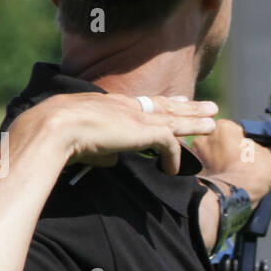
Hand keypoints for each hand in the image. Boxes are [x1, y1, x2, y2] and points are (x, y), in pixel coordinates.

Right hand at [25, 91, 217, 176]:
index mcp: (112, 106)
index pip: (145, 102)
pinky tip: (174, 170)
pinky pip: (169, 144)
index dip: (164, 103)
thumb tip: (114, 160)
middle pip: (166, 106)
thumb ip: (104, 149)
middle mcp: (127, 107)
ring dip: (195, 122)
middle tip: (209, 107)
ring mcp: (137, 117)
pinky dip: (173, 158)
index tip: (178, 100)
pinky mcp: (144, 130)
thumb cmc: (62, 136)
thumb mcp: (86, 142)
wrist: (57, 126)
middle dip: (189, 107)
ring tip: (213, 123)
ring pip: (175, 119)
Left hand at [190, 119, 270, 204]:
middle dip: (230, 152)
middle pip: (220, 141)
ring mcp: (194, 153)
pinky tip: (220, 180)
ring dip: (218, 162)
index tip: (250, 156)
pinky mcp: (189, 169)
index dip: (245, 144)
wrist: (231, 199)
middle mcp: (205, 136)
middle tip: (240, 166)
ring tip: (230, 175)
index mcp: (224, 127)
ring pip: (210, 154)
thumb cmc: (253, 176)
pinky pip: (201, 167)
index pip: (235, 131)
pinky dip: (209, 172)